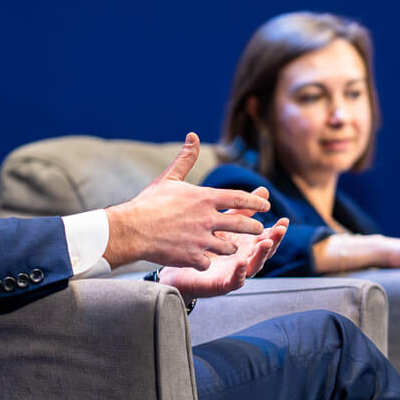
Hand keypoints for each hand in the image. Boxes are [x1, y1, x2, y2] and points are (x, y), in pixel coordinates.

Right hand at [103, 133, 271, 268]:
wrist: (132, 229)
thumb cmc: (150, 203)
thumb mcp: (170, 178)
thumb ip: (186, 159)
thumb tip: (193, 135)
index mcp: (205, 198)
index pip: (239, 198)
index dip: (255, 202)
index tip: (266, 205)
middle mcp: (208, 219)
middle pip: (242, 224)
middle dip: (254, 228)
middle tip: (259, 229)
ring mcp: (201, 240)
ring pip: (229, 247)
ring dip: (230, 247)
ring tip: (230, 247)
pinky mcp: (192, 257)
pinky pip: (208, 263)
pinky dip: (205, 262)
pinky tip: (202, 261)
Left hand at [159, 210, 289, 298]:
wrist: (179, 270)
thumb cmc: (204, 246)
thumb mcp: (224, 224)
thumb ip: (243, 209)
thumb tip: (265, 189)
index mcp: (246, 244)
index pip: (266, 236)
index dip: (277, 230)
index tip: (285, 220)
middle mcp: (244, 258)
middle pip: (265, 251)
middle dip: (275, 240)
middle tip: (281, 229)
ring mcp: (235, 273)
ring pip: (254, 266)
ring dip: (262, 255)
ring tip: (266, 243)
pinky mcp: (222, 285)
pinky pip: (234, 280)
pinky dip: (240, 273)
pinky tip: (241, 262)